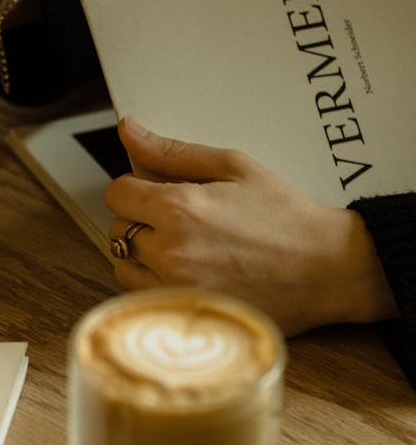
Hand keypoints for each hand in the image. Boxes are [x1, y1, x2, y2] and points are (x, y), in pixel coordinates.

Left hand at [106, 117, 397, 335]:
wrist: (327, 269)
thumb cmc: (285, 216)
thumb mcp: (233, 167)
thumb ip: (172, 151)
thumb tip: (127, 129)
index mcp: (179, 208)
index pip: (117, 193)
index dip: (135, 188)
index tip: (156, 193)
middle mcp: (170, 251)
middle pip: (117, 229)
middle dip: (139, 220)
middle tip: (178, 221)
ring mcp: (175, 288)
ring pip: (123, 266)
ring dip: (141, 255)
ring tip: (180, 249)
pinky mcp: (184, 315)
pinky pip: (141, 297)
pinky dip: (152, 283)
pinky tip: (184, 274)